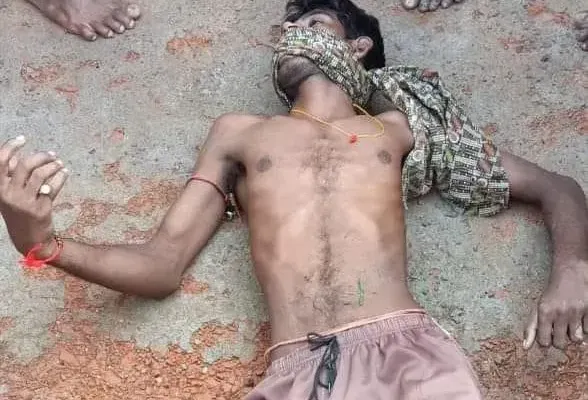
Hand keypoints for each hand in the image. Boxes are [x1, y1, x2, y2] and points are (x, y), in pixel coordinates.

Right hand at [0, 136, 68, 254]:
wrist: (30, 239)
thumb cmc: (19, 212)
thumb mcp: (8, 195)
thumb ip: (11, 175)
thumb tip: (17, 154)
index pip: (0, 161)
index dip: (11, 146)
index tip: (23, 138)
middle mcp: (8, 195)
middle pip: (26, 165)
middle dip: (42, 156)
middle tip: (52, 155)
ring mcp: (25, 203)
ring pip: (41, 175)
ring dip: (53, 166)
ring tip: (59, 164)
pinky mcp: (41, 209)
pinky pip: (53, 187)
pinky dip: (61, 177)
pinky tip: (65, 172)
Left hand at [524, 260, 587, 348]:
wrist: (571, 271)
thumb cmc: (553, 292)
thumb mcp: (539, 306)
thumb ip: (531, 327)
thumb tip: (525, 347)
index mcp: (544, 312)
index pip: (544, 342)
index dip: (545, 342)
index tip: (548, 336)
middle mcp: (560, 313)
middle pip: (560, 344)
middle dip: (560, 341)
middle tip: (559, 330)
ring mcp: (577, 312)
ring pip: (576, 339)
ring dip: (573, 335)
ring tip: (570, 324)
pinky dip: (584, 327)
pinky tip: (579, 317)